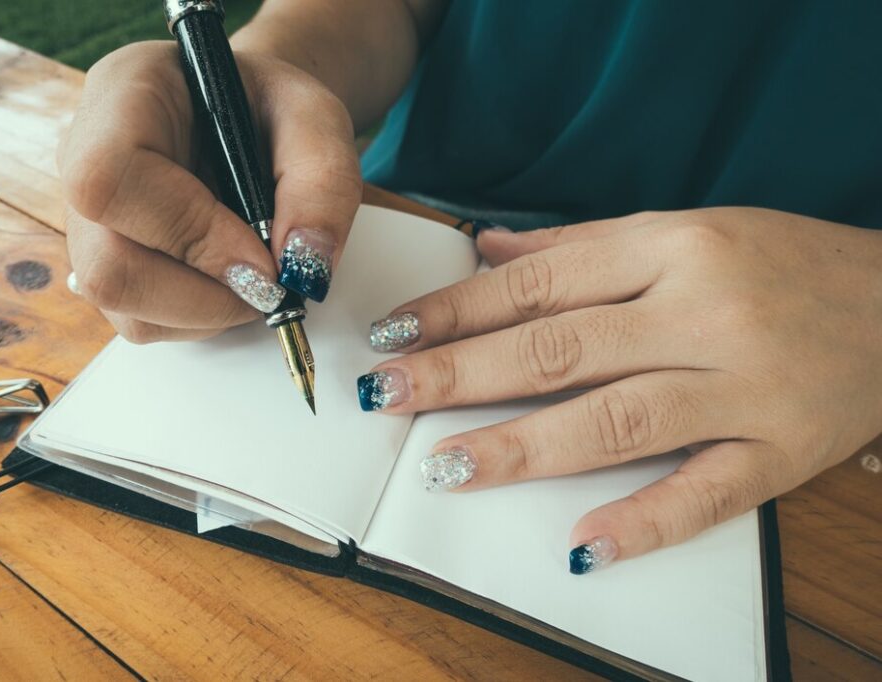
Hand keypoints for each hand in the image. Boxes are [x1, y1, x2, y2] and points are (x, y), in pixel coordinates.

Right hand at [57, 41, 360, 341]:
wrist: (250, 115)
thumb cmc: (270, 107)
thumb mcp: (317, 118)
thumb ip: (322, 183)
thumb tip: (301, 266)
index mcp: (121, 98)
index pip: (112, 181)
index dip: (189, 234)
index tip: (262, 259)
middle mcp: (83, 162)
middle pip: (107, 267)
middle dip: (204, 297)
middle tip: (269, 284)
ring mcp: (89, 222)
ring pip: (124, 307)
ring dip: (207, 312)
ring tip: (255, 272)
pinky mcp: (109, 266)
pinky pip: (142, 320)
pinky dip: (201, 317)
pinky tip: (230, 278)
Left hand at [359, 208, 881, 572]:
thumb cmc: (781, 262)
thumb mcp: (684, 229)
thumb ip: (582, 247)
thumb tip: (488, 249)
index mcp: (672, 249)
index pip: (538, 284)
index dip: (456, 309)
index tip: (394, 333)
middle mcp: (702, 313)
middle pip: (560, 349)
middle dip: (462, 374)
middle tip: (388, 397)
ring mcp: (742, 387)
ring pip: (618, 419)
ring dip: (526, 448)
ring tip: (450, 466)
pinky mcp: (780, 451)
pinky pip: (707, 493)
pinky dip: (643, 522)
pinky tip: (583, 544)